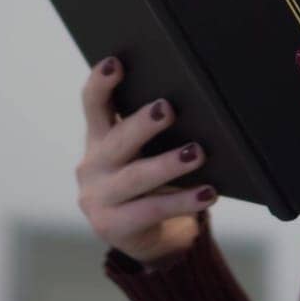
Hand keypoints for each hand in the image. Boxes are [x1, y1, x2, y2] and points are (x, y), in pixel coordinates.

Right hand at [74, 56, 218, 265]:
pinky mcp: (113, 227)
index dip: (101, 83)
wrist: (144, 237)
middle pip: (117, 140)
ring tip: (197, 152)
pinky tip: (207, 192)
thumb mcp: (144, 153)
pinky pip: (152, 211)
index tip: (115, 63)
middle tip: (168, 108)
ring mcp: (99, 198)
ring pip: (136, 177)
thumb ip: (154, 132)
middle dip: (143, 124)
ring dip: (168, 164)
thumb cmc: (151, 182)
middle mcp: (93, 165)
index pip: (93, 104)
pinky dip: (182, 201)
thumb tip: (199, 102)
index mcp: (98, 138)